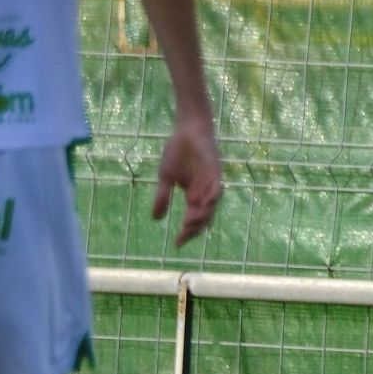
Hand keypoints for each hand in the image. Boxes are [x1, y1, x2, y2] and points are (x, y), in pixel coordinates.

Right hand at [154, 115, 222, 246]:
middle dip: (194, 229)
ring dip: (203, 216)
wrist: (187, 129)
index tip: (177, 244)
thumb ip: (162, 196)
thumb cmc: (178, 151)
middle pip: (204, 218)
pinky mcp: (215, 171)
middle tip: (183, 236)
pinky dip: (213, 196)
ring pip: (211, 206)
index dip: (186, 233)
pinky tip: (206, 203)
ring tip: (191, 224)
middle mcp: (205, 193)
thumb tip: (155, 219)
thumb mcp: (166, 177)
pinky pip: (217, 187)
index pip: (193, 220)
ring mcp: (211, 183)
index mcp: (194, 196)